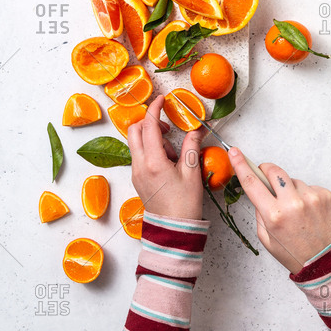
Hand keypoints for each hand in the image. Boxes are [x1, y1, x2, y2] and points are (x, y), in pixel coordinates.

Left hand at [127, 95, 203, 219]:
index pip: (148, 126)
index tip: (161, 99)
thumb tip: (196, 129)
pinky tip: (168, 162)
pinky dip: (151, 150)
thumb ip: (192, 147)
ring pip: (136, 143)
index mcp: (153, 162)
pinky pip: (139, 155)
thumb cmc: (184, 204)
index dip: (154, 108)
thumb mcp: (192, 173)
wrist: (173, 230)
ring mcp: (136, 173)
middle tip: (167, 128)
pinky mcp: (137, 179)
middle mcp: (139, 165)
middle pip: (134, 131)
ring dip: (152, 138)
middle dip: (149, 122)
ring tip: (173, 154)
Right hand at [228, 148, 330, 273]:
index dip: (241, 165)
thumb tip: (258, 191)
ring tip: (297, 210)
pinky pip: (309, 187)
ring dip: (290, 189)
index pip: (252, 183)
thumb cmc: (297, 254)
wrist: (330, 264)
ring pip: (292, 180)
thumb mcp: (267, 240)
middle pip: (274, 171)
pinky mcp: (326, 196)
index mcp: (274, 215)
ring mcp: (312, 198)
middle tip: (267, 179)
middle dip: (267, 171)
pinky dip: (306, 195)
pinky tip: (310, 212)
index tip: (235, 153)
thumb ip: (259, 213)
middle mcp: (293, 203)